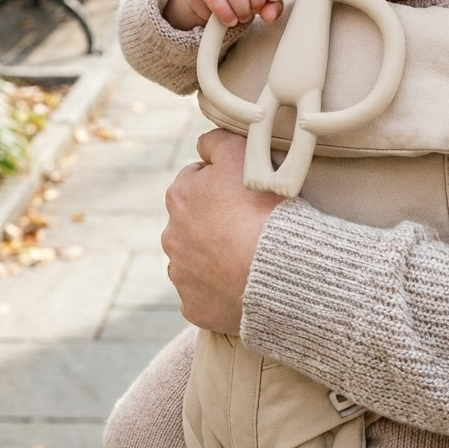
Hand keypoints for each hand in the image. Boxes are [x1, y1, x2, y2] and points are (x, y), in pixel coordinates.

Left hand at [162, 129, 282, 333]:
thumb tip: (204, 144)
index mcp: (179, 197)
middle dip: (216, 223)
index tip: (247, 195)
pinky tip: (243, 285)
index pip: (197, 182)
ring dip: (215, 257)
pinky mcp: (194, 306)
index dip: (225, 186)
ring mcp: (181, 275)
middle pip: (194, 223)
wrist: (277, 268)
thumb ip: (217, 141)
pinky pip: (205, 295)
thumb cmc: (262, 208)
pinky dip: (220, 290)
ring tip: (249, 257)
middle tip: (251, 226)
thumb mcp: (244, 154)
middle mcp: (171, 236)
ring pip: (195, 260)